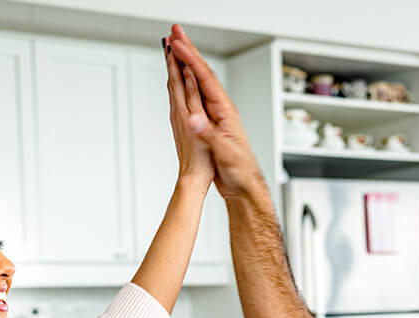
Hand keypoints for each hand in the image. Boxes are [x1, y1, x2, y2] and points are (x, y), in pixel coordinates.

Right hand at [168, 25, 266, 200]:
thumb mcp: (225, 153)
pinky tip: (180, 76)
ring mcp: (215, 115)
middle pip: (202, 73)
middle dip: (188, 51)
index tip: (177, 44)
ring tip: (174, 46)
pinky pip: (195, 95)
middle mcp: (221, 108)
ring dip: (186, 63)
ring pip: (197, 82)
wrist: (244, 186)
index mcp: (225, 111)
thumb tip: (194, 119)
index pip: (205, 79)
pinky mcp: (209, 123)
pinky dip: (185, 81)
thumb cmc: (240, 170)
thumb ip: (209, 135)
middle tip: (174, 31)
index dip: (190, 60)